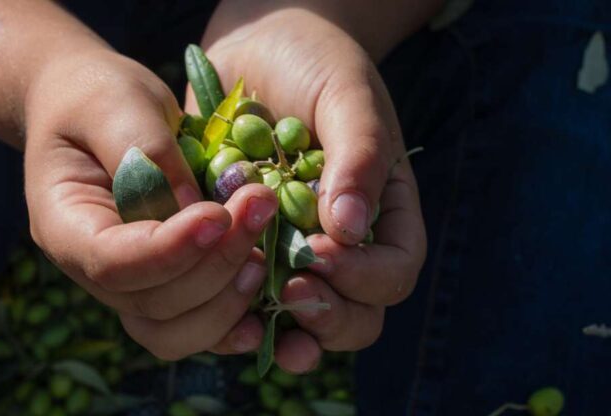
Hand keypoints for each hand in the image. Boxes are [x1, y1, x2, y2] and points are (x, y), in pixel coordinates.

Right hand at [24, 48, 278, 359]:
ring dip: (226, 301)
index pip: (112, 262)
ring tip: (265, 254)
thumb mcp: (116, 102)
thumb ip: (149, 151)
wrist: (90, 105)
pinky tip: (268, 300)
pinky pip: (195, 323)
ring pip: (172, 331)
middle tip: (261, 207)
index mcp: (64, 225)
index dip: (169, 250)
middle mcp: (92, 269)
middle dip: (215, 265)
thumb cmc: (96, 96)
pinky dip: (232, 322)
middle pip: (151, 303)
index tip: (218, 214)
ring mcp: (129, 283)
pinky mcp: (165, 282)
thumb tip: (194, 211)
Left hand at [190, 7, 426, 371]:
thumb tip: (350, 227)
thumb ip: (359, 157)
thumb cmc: (314, 61)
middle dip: (327, 315)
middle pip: (355, 312)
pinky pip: (246, 297)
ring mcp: (290, 249)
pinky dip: (237, 312)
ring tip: (261, 321)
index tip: (319, 253)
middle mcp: (341, 242)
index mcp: (382, 212)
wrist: (256, 45)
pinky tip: (219, 308)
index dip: (363, 278)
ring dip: (286, 331)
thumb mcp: (347, 96)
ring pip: (302, 319)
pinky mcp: (244, 246)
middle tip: (289, 290)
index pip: (392, 272)